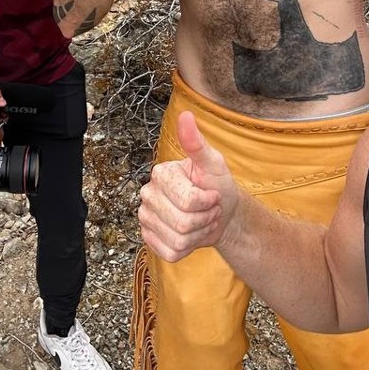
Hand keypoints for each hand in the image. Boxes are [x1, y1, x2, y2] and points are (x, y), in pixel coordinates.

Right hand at [139, 111, 238, 261]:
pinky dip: (188, 249)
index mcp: (161, 174)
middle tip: (210, 210)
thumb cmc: (218, 185)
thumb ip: (197, 143)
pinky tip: (192, 235)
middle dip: (205, 219)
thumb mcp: (213, 163)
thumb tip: (185, 116)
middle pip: (181, 223)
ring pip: (176, 240)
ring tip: (202, 221)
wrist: (222, 213)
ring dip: (199, 234)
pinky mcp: (149, 239)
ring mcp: (146, 218)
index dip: (207, 201)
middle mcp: (147, 194)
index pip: (186, 200)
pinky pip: (170, 253)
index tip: (212, 193)